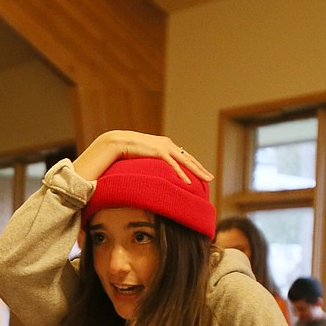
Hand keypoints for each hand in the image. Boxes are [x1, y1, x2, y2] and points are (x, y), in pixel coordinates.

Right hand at [73, 130, 213, 183]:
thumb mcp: (141, 157)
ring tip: (207, 180)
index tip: (200, 174)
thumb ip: (148, 162)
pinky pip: (173, 165)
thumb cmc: (125, 151)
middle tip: (210, 178)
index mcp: (164, 145)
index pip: (182, 156)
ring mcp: (163, 147)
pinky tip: (189, 183)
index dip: (192, 165)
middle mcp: (167, 144)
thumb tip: (149, 173)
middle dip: (200, 169)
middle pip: (188, 158)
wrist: (115, 142)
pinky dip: (182, 174)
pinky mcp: (158, 151)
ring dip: (197, 171)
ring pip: (185, 161)